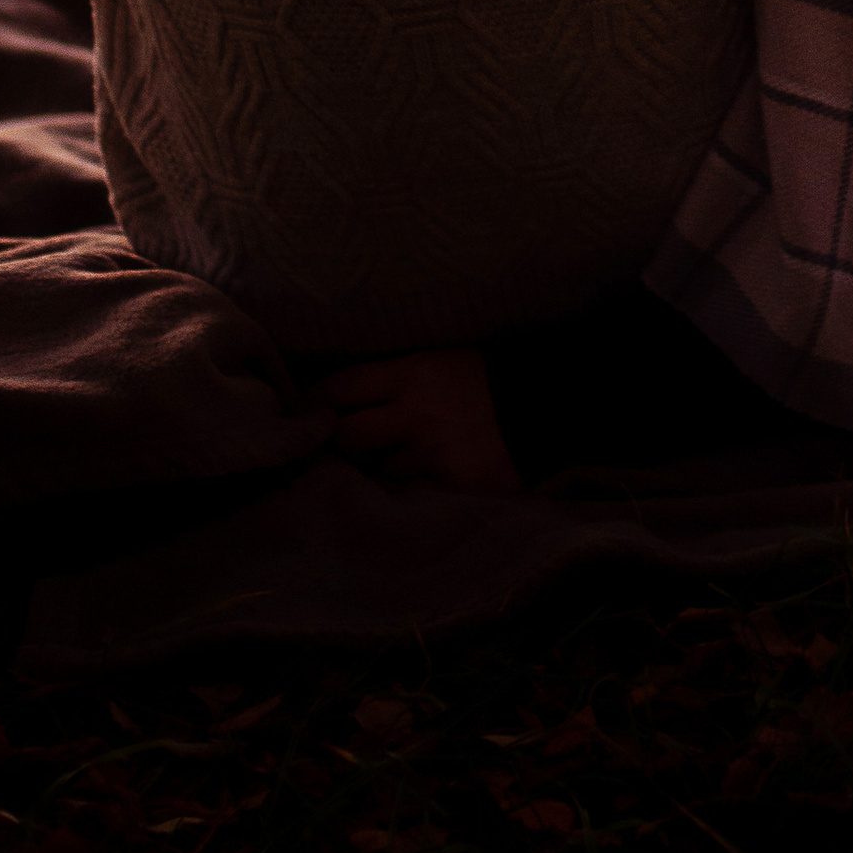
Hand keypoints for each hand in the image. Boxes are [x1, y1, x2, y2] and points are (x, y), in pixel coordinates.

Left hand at [320, 347, 519, 490]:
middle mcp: (418, 414)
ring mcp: (436, 455)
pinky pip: (415, 493)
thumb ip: (396, 377)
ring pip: (380, 471)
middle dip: (334, 443)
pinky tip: (424, 479)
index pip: (342, 388)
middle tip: (325, 447)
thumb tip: (336, 399)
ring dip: (380, 469)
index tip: (301, 412)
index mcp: (415, 372)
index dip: (313, 402)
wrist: (552, 407)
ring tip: (394, 460)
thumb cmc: (488, 379)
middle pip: (347, 436)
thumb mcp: (441, 360)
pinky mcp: (453, 487)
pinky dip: (414, 488)